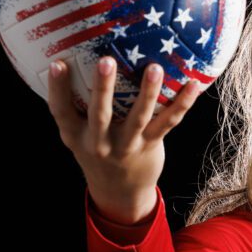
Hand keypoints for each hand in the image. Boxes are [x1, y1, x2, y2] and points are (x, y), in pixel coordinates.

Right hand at [47, 56, 205, 221]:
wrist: (120, 191)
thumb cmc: (98, 150)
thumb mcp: (78, 135)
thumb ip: (74, 107)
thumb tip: (69, 59)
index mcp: (76, 135)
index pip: (61, 111)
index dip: (57, 88)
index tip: (58, 63)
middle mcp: (100, 142)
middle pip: (100, 114)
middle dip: (103, 88)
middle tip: (106, 61)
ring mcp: (127, 145)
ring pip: (138, 117)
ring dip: (148, 92)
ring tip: (155, 68)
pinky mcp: (151, 145)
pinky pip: (168, 122)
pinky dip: (182, 104)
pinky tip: (193, 85)